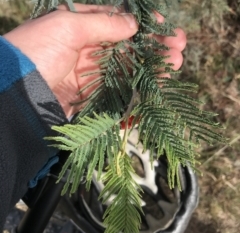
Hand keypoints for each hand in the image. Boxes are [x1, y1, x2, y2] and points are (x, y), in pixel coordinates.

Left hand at [4, 4, 185, 117]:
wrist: (17, 94)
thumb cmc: (37, 52)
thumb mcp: (66, 26)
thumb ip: (102, 23)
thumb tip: (133, 24)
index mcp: (83, 31)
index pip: (119, 26)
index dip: (143, 27)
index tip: (164, 28)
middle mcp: (90, 54)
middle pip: (129, 51)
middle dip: (154, 49)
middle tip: (178, 49)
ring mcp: (93, 78)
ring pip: (129, 74)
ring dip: (152, 71)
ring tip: (175, 67)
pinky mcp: (93, 99)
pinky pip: (119, 97)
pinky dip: (136, 97)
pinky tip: (154, 92)